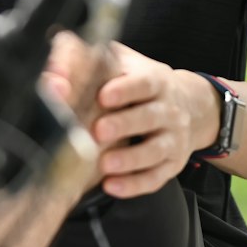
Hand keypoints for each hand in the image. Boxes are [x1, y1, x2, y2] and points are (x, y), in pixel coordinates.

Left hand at [86, 43, 220, 199]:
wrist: (191, 106)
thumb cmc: (141, 82)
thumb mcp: (123, 63)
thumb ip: (89, 60)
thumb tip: (55, 74)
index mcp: (156, 81)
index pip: (144, 83)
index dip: (125, 89)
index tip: (103, 95)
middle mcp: (169, 110)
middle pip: (150, 117)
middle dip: (124, 124)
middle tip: (97, 131)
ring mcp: (173, 138)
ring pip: (155, 150)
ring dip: (130, 159)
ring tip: (105, 164)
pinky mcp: (171, 164)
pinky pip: (155, 177)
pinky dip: (134, 185)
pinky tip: (112, 186)